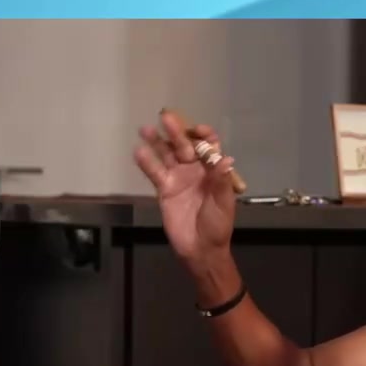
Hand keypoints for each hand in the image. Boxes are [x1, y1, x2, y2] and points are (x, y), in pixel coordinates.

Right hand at [133, 112, 237, 266]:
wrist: (200, 249)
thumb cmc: (217, 225)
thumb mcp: (224, 203)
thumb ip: (221, 181)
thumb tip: (226, 159)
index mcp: (213, 171)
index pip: (209, 146)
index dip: (204, 135)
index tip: (197, 130)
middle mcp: (195, 170)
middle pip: (184, 145)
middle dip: (177, 131)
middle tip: (166, 117)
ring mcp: (178, 178)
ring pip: (166, 155)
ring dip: (157, 141)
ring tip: (146, 129)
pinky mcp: (164, 189)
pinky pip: (154, 172)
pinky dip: (146, 162)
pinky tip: (138, 151)